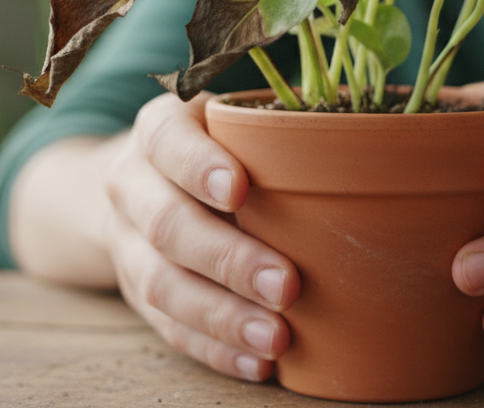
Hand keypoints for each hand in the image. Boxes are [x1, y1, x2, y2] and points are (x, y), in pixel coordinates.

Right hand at [102, 92, 300, 380]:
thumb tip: (356, 154)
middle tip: (286, 284)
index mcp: (157, 130)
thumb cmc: (217, 145)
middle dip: (227, 259)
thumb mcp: (233, 121)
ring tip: (276, 338)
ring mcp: (126, 242)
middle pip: (166, 225)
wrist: (143, 181)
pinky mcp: (135, 291)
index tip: (238, 189)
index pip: (167, 140)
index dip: (198, 166)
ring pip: (162, 285)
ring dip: (222, 317)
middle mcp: (132, 185)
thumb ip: (274, 134)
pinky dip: (214, 348)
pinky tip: (257, 363)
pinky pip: (168, 327)